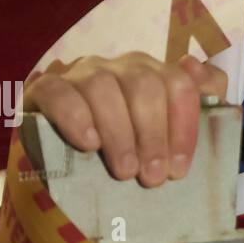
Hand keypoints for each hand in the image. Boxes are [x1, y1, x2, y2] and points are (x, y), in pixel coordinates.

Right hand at [23, 53, 227, 187]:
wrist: (58, 150)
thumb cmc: (124, 138)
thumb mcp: (163, 124)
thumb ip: (199, 93)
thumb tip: (195, 66)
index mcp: (152, 71)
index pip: (179, 85)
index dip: (184, 126)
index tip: (179, 168)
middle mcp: (119, 66)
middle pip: (144, 86)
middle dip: (153, 134)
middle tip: (152, 176)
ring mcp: (80, 73)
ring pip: (103, 87)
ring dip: (119, 133)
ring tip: (124, 171)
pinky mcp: (44, 88)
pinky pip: (59, 92)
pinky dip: (75, 117)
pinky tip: (88, 144)